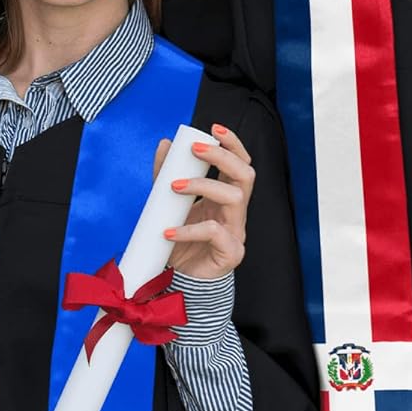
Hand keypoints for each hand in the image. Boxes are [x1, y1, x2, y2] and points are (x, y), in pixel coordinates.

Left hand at [154, 123, 254, 281]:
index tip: (214, 128)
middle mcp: (236, 212)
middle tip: (195, 150)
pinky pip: (215, 233)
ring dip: (204, 186)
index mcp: (226, 196)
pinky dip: (189, 229)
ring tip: (174, 188)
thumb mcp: (169, 204)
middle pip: (246, 175)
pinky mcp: (231, 253)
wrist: (178, 282)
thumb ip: (167, 175)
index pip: (240, 163)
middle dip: (222, 157)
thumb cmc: (180, 242)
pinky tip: (168, 231)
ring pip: (236, 198)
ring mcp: (237, 232)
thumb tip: (165, 144)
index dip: (233, 144)